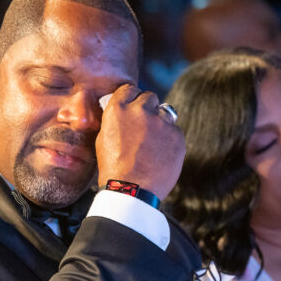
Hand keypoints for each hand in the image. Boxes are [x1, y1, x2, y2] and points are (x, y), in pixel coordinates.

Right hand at [95, 84, 185, 199]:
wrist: (131, 191)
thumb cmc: (113, 168)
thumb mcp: (103, 139)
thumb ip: (115, 120)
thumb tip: (123, 112)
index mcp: (119, 108)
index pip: (129, 89)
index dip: (131, 98)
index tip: (132, 108)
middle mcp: (141, 110)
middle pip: (149, 97)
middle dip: (146, 108)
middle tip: (143, 127)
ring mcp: (162, 122)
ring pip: (165, 112)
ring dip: (159, 122)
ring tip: (153, 142)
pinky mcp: (177, 135)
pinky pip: (174, 130)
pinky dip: (169, 139)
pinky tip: (160, 153)